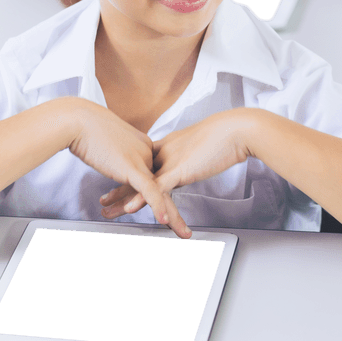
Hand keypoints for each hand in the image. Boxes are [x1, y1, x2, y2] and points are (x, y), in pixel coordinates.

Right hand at [69, 101, 190, 237]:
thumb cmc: (88, 129)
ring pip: (162, 193)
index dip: (161, 195)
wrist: (79, 121)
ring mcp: (141, 161)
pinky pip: (149, 191)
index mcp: (144, 147)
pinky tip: (165, 221)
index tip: (167, 212)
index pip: (157, 176)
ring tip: (183, 233)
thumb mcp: (110, 143)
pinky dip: (158, 207)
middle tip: (183, 228)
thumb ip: (118, 155)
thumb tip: (114, 164)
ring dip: (173, 217)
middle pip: (164, 187)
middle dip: (173, 211)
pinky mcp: (132, 168)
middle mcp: (147, 154)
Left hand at [100, 110, 253, 218]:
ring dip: (123, 199)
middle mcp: (165, 153)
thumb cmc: (225, 136)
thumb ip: (189, 156)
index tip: (116, 181)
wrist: (237, 129)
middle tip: (104, 201)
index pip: (142, 163)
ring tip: (108, 211)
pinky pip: (157, 188)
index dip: (128, 174)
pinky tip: (130, 208)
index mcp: (169, 146)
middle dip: (118, 189)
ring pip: (140, 183)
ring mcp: (171, 162)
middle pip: (135, 174)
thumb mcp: (200, 146)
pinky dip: (144, 199)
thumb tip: (186, 167)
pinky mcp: (180, 170)